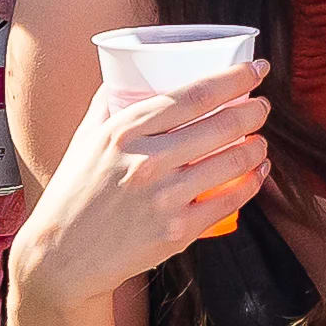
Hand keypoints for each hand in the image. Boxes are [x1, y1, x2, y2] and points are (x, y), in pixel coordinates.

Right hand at [13, 67, 268, 311]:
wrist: (63, 256)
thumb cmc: (74, 192)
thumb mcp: (85, 138)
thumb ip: (110, 102)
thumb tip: (130, 71)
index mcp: (125, 131)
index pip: (194, 95)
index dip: (234, 78)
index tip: (256, 68)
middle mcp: (147, 161)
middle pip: (221, 125)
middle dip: (254, 110)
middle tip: (261, 106)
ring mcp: (165, 198)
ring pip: (233, 162)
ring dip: (257, 147)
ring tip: (260, 140)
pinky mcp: (178, 232)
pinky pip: (230, 200)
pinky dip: (252, 183)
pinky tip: (258, 172)